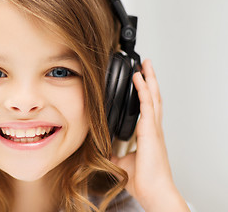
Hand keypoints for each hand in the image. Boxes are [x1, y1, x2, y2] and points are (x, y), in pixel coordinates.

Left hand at [111, 60, 188, 210]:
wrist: (152, 191)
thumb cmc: (143, 179)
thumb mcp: (121, 161)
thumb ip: (113, 152)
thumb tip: (102, 148)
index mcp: (148, 133)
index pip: (148, 107)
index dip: (145, 92)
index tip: (141, 78)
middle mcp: (153, 128)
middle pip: (154, 97)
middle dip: (150, 79)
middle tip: (146, 64)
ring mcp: (153, 128)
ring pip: (153, 97)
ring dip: (149, 79)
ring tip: (146, 64)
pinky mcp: (151, 130)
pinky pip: (147, 105)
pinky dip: (143, 90)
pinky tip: (139, 78)